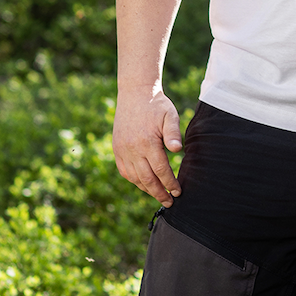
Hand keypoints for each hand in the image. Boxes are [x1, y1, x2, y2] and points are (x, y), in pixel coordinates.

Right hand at [112, 89, 184, 206]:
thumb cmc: (156, 105)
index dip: (170, 183)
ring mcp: (122, 150)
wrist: (135, 93)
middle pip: (147, 179)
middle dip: (159, 193)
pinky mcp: (117, 149)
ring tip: (159, 195)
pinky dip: (134, 180)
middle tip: (170, 202)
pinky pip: (125, 171)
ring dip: (147, 189)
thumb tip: (177, 150)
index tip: (178, 192)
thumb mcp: (170, 115)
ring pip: (134, 178)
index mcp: (147, 142)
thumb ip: (173, 133)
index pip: (160, 170)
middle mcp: (132, 149)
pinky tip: (143, 184)